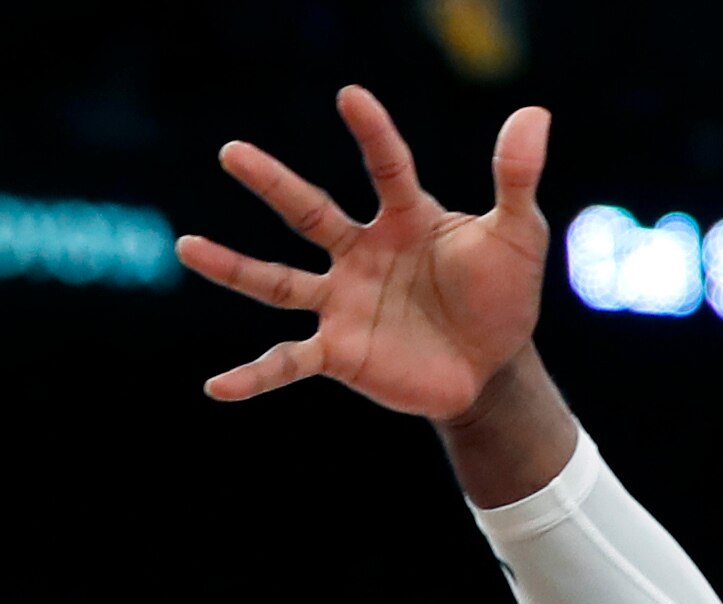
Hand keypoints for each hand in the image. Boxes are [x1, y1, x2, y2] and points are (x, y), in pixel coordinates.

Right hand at [177, 84, 550, 419]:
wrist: (493, 370)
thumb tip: (533, 114)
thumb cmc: (502, 295)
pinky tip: (215, 388)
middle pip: (309, 213)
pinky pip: (287, 363)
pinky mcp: (339, 354)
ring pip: (277, 282)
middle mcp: (362, 255)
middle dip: (272, 184)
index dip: (371, 134)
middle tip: (232, 152)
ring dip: (233, 268)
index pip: (386, 168)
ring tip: (188, 247)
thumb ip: (516, 179)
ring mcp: (343, 304)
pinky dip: (253, 378)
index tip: (349, 96)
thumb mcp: (518, 236)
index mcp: (405, 219)